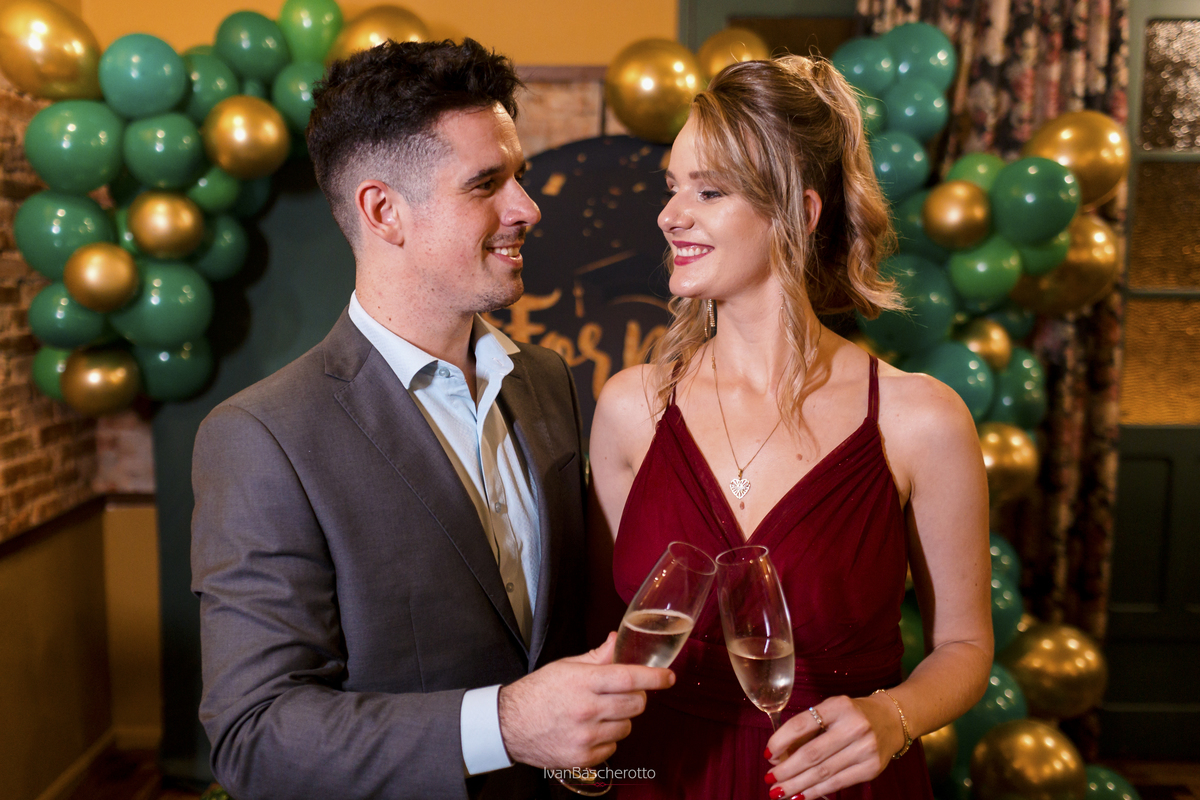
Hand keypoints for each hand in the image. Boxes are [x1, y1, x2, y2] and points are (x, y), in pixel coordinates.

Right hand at [497, 632, 674, 768]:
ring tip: (599, 714)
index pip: (629, 677)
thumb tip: (617, 640)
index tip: (669, 677)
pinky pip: (613, 748)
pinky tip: (589, 731)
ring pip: (626, 727)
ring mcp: (586, 737)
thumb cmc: (538, 692)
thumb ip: (597, 657)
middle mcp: (587, 710)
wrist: (509, 726)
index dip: (654, 677)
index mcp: (583, 682)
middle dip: (636, 697)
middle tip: (624, 694)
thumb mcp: (566, 666)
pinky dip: (607, 740)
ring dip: (620, 719)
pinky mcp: (583, 758)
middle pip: (636, 704)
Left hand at [763, 694, 904, 798]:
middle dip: (787, 770)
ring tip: (780, 792)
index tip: (768, 755)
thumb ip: (807, 728)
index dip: (781, 741)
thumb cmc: (852, 715)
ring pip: (823, 772)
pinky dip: (816, 791)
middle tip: (770, 779)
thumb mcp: (830, 710)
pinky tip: (801, 795)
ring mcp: (865, 748)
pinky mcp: (871, 768)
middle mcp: (853, 726)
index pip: (801, 724)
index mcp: (838, 706)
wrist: (892, 720)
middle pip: (812, 754)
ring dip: (798, 785)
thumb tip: (778, 755)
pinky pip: (838, 783)